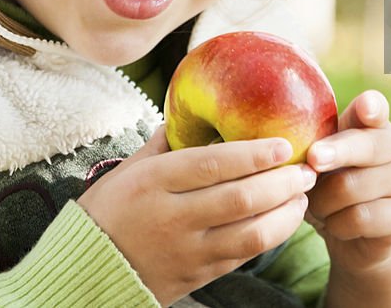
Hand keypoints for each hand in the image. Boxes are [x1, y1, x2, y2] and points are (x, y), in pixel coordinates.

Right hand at [77, 126, 316, 305]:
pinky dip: (270, 236)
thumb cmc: (109, 211)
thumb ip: (164, 143)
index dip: (254, 154)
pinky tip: (284, 219)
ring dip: (285, 213)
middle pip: (241, 199)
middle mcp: (172, 216)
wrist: (85, 272)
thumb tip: (191, 113)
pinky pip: (243, 256)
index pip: (214, 165)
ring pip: (250, 234)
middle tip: (306, 169)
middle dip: (282, 183)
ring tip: (302, 195)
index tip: (284, 144)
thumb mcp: (128, 169)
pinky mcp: (197, 277)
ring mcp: (187, 250)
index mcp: (154, 182)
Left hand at [305, 90, 390, 274]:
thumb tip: (290, 144)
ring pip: (353, 187)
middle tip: (313, 159)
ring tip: (317, 204)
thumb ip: (312, 142)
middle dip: (335, 153)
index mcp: (375, 125)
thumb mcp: (319, 158)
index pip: (377, 108)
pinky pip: (359, 219)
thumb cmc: (328, 183)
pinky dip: (336, 224)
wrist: (351, 234)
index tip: (366, 108)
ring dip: (323, 201)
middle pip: (366, 147)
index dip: (371, 106)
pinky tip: (334, 223)